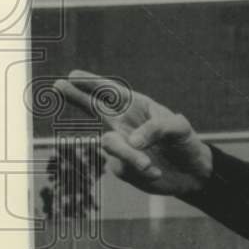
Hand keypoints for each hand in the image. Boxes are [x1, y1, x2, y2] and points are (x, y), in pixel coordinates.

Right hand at [54, 70, 212, 195]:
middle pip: (94, 108)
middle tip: (58, 85)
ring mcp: (121, 145)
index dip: (93, 84)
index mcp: (138, 108)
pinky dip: (140, 170)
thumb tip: (131, 141)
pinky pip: (121, 166)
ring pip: (109, 144)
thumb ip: (157, 129)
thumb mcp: (179, 128)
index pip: (112, 92)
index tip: (73, 75)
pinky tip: (156, 173)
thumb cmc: (185, 142)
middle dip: (77, 96)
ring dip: (129, 154)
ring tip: (148, 165)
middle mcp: (124, 124)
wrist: (190, 172)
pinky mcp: (121, 167)